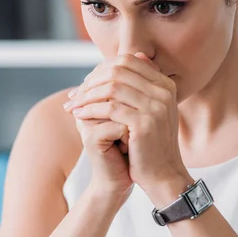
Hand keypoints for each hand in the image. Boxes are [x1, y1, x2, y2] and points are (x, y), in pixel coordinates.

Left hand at [64, 52, 187, 194]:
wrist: (163, 175)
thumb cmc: (150, 145)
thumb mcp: (148, 112)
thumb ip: (137, 88)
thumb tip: (118, 63)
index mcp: (165, 85)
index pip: (127, 61)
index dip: (101, 70)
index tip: (85, 84)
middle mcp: (164, 91)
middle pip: (118, 71)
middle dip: (91, 81)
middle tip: (74, 95)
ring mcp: (156, 107)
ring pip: (112, 88)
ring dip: (87, 95)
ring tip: (72, 105)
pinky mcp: (144, 123)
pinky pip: (110, 108)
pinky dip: (90, 110)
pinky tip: (79, 116)